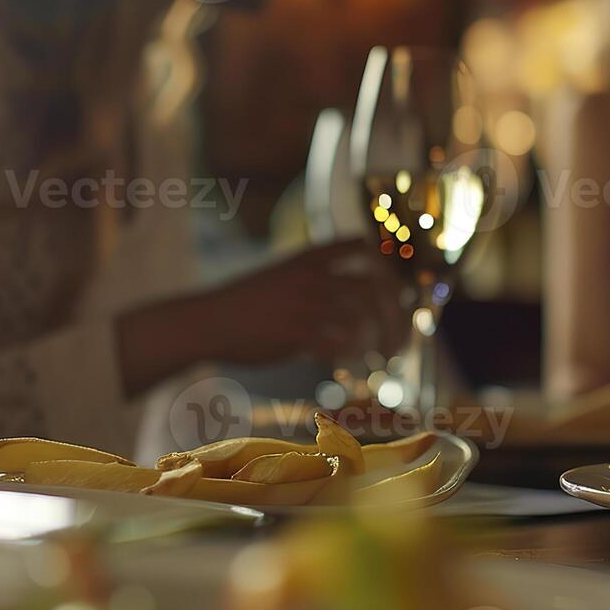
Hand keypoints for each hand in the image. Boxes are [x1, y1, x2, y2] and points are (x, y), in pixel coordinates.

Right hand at [113, 242, 404, 388]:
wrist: (207, 321)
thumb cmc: (243, 304)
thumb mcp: (279, 276)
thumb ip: (312, 278)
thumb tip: (349, 296)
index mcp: (308, 258)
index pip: (359, 247)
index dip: (384, 267)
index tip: (397, 290)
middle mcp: (312, 276)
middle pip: (374, 286)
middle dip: (396, 312)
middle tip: (403, 334)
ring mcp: (305, 304)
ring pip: (364, 317)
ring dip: (382, 338)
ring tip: (388, 354)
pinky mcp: (297, 333)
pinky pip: (342, 343)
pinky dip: (357, 354)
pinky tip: (360, 362)